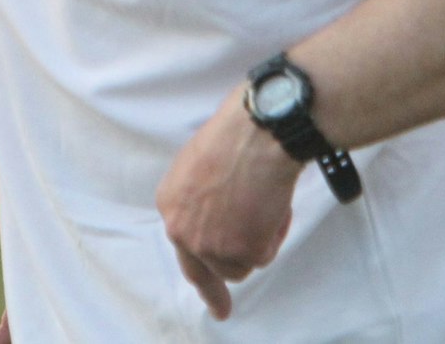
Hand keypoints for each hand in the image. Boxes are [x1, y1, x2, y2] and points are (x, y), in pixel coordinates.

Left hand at [153, 90, 298, 320]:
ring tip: (264, 204)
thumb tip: (218, 213)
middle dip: (216, 291)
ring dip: (256, 242)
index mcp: (170, 204)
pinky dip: (274, 234)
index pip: (181, 246)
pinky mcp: (240, 251)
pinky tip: (272, 205)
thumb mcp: (200, 164)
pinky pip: (263, 255)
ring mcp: (210, 244)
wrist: (258, 133)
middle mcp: (183, 230)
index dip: (197, 272)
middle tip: (222, 311)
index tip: (207, 296)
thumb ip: (202, 199)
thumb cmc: (237, 135)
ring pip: (240, 265)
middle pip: (208, 268)